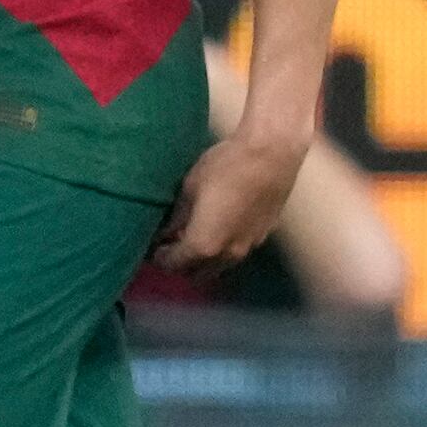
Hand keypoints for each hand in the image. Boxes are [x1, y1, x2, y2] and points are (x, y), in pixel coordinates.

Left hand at [152, 123, 308, 274]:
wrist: (272, 153)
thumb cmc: (224, 167)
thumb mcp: (190, 189)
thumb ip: (177, 218)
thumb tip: (166, 233)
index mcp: (203, 246)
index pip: (173, 265)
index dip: (160, 257)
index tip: (154, 245)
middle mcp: (227, 255)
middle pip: (199, 274)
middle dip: (183, 264)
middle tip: (174, 244)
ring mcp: (250, 246)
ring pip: (222, 266)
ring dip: (207, 259)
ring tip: (198, 236)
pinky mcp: (265, 234)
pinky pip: (239, 250)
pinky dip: (226, 247)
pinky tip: (224, 226)